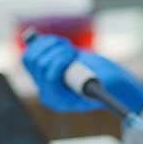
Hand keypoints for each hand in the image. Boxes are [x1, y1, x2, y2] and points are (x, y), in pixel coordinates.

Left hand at [22, 35, 142, 113]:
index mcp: (62, 101)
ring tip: (68, 47)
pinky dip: (44, 42)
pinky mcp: (41, 69)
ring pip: (31, 57)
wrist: (107, 80)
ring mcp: (42, 81)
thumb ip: (104, 84)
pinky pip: (31, 52)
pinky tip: (60, 43)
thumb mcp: (111, 83)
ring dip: (50, 45)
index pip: (49, 77)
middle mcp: (48, 93)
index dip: (60, 61)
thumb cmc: (111, 82)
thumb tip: (101, 80)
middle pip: (38, 64)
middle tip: (74, 50)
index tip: (75, 52)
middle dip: (57, 52)